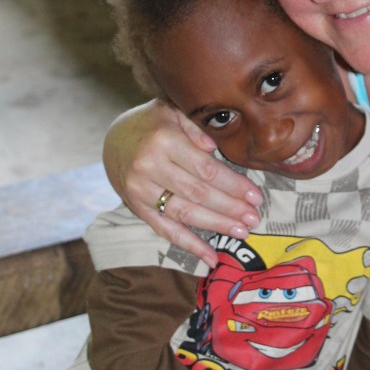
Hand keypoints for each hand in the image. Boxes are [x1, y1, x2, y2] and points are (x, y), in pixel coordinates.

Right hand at [103, 100, 261, 267]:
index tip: (255, 195)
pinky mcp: (137, 209)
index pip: (205, 169)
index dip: (233, 185)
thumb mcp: (174, 111)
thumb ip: (196, 126)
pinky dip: (189, 246)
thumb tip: (214, 148)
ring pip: (184, 214)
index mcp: (164, 140)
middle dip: (230, 208)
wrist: (114, 140)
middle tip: (254, 217)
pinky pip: (165, 231)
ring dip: (216, 226)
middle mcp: (150, 167)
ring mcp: (141, 191)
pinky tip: (211, 258)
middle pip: (197, 193)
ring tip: (242, 232)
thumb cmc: (154, 124)